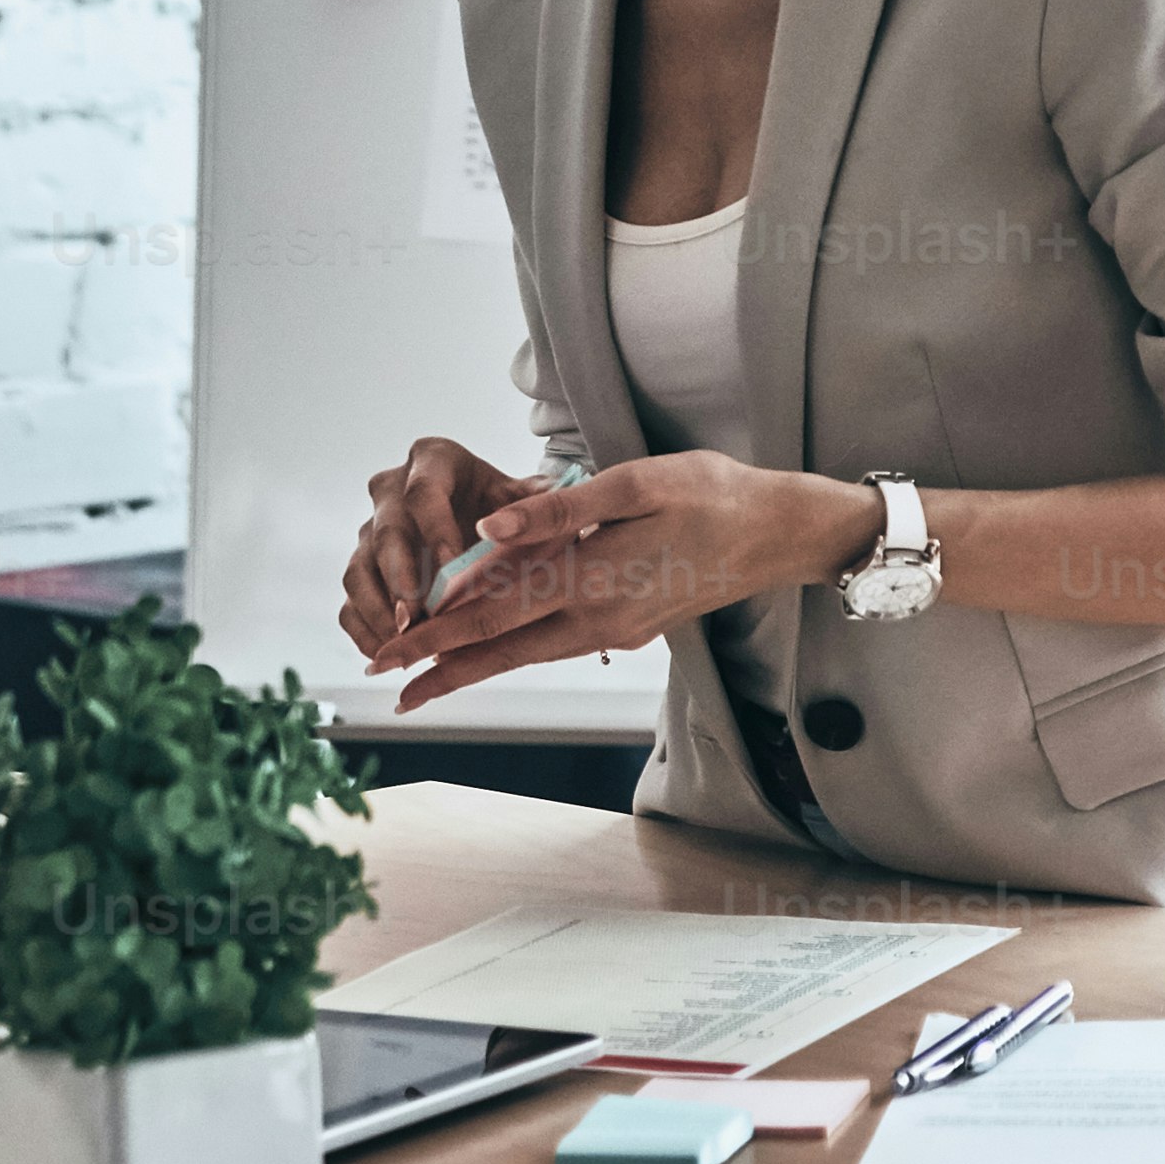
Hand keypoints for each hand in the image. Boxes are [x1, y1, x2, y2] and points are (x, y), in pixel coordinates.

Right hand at [338, 435, 536, 671]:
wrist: (481, 513)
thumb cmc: (501, 501)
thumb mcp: (519, 494)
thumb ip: (534, 498)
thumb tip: (551, 501)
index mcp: (431, 461)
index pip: (423, 492)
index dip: (434, 529)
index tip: (452, 566)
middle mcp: (390, 491)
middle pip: (384, 533)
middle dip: (399, 577)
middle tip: (416, 616)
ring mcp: (370, 532)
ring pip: (358, 570)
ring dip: (377, 610)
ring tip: (403, 641)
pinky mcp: (363, 570)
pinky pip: (348, 602)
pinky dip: (363, 630)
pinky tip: (387, 653)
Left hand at [384, 453, 883, 707]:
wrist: (779, 534)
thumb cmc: (713, 494)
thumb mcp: (637, 483)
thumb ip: (559, 509)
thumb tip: (489, 530)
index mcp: (595, 578)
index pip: (495, 611)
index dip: (437, 631)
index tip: (390, 648)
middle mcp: (600, 619)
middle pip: (503, 650)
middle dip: (441, 666)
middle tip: (385, 680)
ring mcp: (616, 631)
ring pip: (528, 652)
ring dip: (473, 664)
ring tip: (424, 675)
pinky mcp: (628, 629)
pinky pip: (556, 641)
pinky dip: (513, 646)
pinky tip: (489, 643)